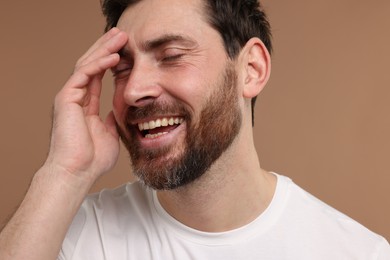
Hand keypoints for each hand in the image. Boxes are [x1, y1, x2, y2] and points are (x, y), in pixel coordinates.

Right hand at [45, 28, 127, 182]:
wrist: (77, 172)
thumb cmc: (92, 160)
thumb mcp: (109, 135)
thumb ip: (111, 121)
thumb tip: (117, 113)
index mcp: (86, 106)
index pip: (98, 76)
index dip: (110, 61)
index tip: (125, 51)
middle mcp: (76, 97)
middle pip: (92, 65)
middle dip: (106, 48)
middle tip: (122, 35)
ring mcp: (70, 96)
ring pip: (87, 64)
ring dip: (104, 49)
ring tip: (119, 37)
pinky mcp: (66, 98)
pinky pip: (83, 74)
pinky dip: (98, 63)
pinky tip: (113, 55)